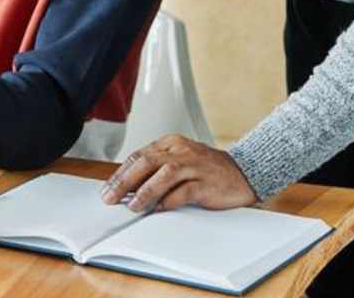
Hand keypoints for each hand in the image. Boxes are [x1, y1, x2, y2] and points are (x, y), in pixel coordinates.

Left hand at [101, 135, 257, 212]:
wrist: (245, 173)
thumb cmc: (208, 170)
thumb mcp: (180, 162)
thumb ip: (157, 171)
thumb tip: (128, 189)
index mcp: (171, 143)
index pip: (139, 155)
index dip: (121, 172)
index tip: (108, 188)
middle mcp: (182, 151)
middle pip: (146, 162)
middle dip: (125, 181)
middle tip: (111, 197)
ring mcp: (195, 165)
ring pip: (164, 175)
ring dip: (145, 191)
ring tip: (132, 206)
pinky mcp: (206, 183)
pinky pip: (184, 191)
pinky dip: (168, 201)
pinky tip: (158, 209)